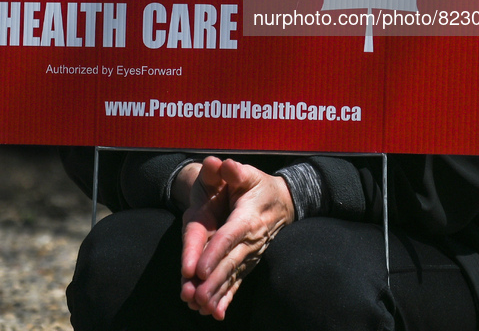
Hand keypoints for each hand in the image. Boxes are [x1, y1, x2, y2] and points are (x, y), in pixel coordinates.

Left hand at [180, 158, 294, 320]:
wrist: (283, 202)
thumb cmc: (259, 185)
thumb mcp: (248, 173)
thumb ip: (234, 171)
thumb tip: (223, 165)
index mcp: (247, 216)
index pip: (230, 236)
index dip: (215, 252)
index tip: (199, 269)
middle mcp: (251, 239)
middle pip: (230, 262)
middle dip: (213, 280)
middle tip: (196, 296)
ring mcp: (251, 254)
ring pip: (233, 276)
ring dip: (217, 293)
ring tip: (201, 307)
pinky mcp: (248, 262)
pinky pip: (238, 282)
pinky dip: (227, 298)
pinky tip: (215, 314)